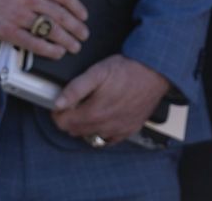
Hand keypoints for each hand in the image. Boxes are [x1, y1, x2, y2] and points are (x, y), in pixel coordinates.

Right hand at [0, 0, 88, 58]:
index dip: (77, 7)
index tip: (82, 14)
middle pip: (61, 15)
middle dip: (76, 27)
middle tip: (82, 34)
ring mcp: (20, 15)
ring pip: (52, 30)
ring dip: (67, 40)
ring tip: (73, 46)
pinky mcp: (9, 30)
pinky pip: (35, 43)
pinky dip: (48, 50)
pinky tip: (56, 52)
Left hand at [52, 54, 170, 144]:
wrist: (153, 73)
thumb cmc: (125, 71)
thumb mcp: (96, 73)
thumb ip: (75, 89)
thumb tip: (58, 103)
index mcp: (95, 112)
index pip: (64, 123)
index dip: (57, 114)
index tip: (58, 105)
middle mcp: (107, 125)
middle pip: (76, 131)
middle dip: (68, 120)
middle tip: (69, 106)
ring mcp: (119, 130)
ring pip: (91, 136)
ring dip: (82, 127)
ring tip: (83, 111)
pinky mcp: (130, 130)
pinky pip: (109, 140)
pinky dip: (100, 133)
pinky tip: (99, 121)